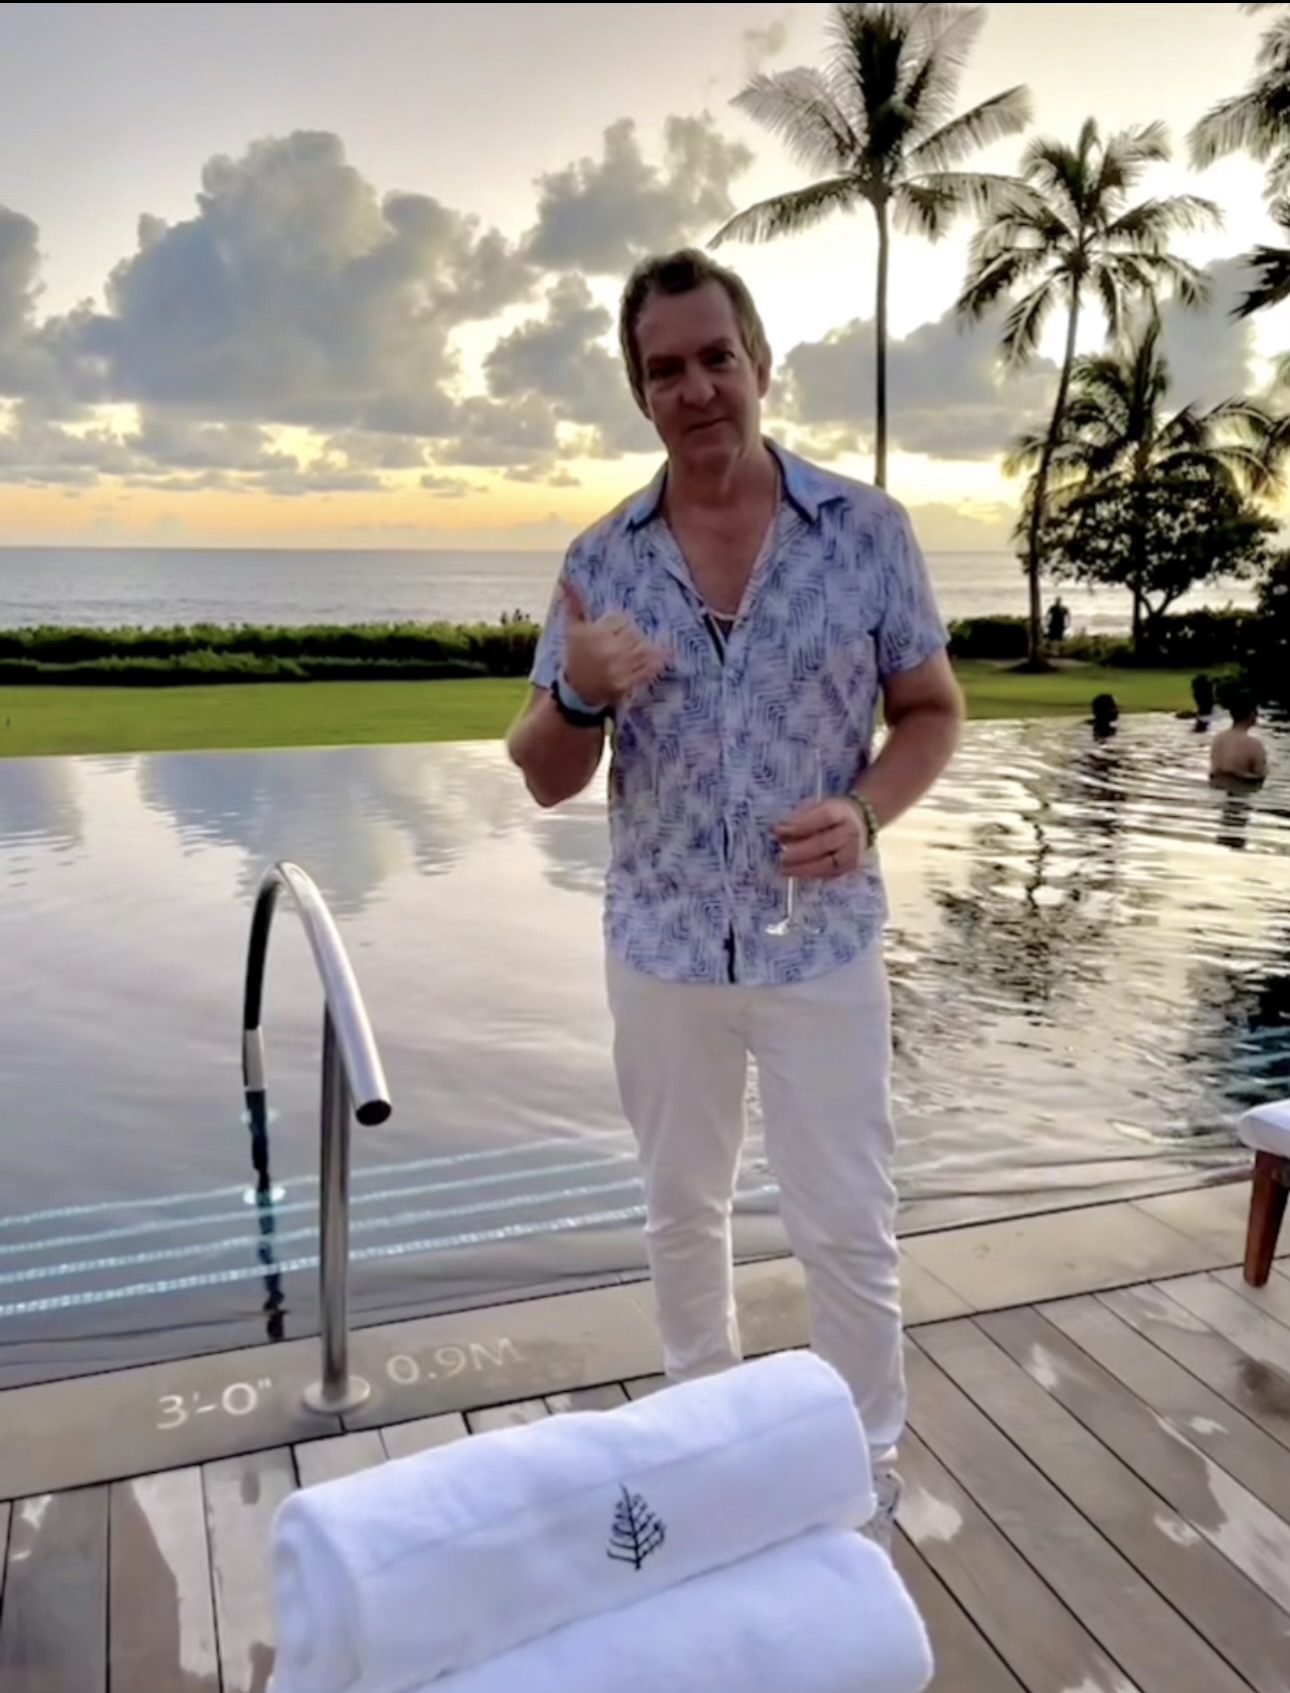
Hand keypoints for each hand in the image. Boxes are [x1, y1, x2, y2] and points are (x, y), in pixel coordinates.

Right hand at [560, 582, 665, 707]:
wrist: (577, 691)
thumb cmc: (576, 656)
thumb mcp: (572, 629)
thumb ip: (574, 604)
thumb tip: (567, 580)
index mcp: (594, 634)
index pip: (621, 619)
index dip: (621, 625)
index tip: (617, 632)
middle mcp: (607, 649)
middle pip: (635, 633)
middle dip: (633, 637)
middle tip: (628, 645)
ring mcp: (618, 668)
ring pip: (644, 649)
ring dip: (646, 649)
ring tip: (638, 652)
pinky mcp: (627, 683)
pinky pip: (649, 669)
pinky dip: (656, 663)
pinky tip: (658, 660)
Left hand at [772, 797, 865, 879]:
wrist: (858, 822)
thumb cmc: (829, 813)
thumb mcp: (814, 806)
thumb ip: (797, 817)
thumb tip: (777, 831)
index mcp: (841, 811)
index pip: (823, 817)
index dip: (800, 824)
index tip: (777, 830)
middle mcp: (850, 832)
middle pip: (825, 843)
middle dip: (800, 851)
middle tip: (780, 856)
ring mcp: (853, 851)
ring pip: (829, 863)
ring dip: (804, 868)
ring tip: (784, 869)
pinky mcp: (850, 866)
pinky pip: (830, 874)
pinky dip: (811, 874)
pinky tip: (796, 873)